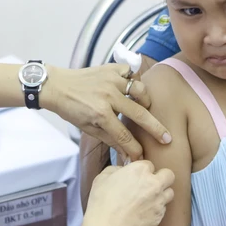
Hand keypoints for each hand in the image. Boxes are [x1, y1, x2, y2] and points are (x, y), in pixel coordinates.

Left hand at [44, 63, 170, 162]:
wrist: (57, 86)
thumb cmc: (71, 109)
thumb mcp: (88, 128)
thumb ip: (110, 140)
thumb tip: (128, 155)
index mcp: (100, 114)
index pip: (124, 135)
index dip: (134, 149)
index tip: (142, 156)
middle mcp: (109, 96)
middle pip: (140, 115)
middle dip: (156, 129)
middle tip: (168, 138)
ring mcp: (111, 80)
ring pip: (140, 89)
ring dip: (147, 100)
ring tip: (148, 107)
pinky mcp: (111, 68)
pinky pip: (131, 72)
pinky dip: (135, 79)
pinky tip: (134, 88)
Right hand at [86, 162, 174, 225]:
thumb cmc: (102, 201)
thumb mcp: (102, 177)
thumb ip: (116, 170)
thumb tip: (123, 171)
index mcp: (140, 170)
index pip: (149, 164)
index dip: (143, 171)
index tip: (137, 177)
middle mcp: (154, 183)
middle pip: (169, 175)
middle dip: (162, 178)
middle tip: (151, 184)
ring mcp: (159, 200)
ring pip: (170, 193)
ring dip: (162, 194)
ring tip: (150, 199)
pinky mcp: (159, 216)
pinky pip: (163, 209)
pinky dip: (156, 209)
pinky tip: (145, 213)